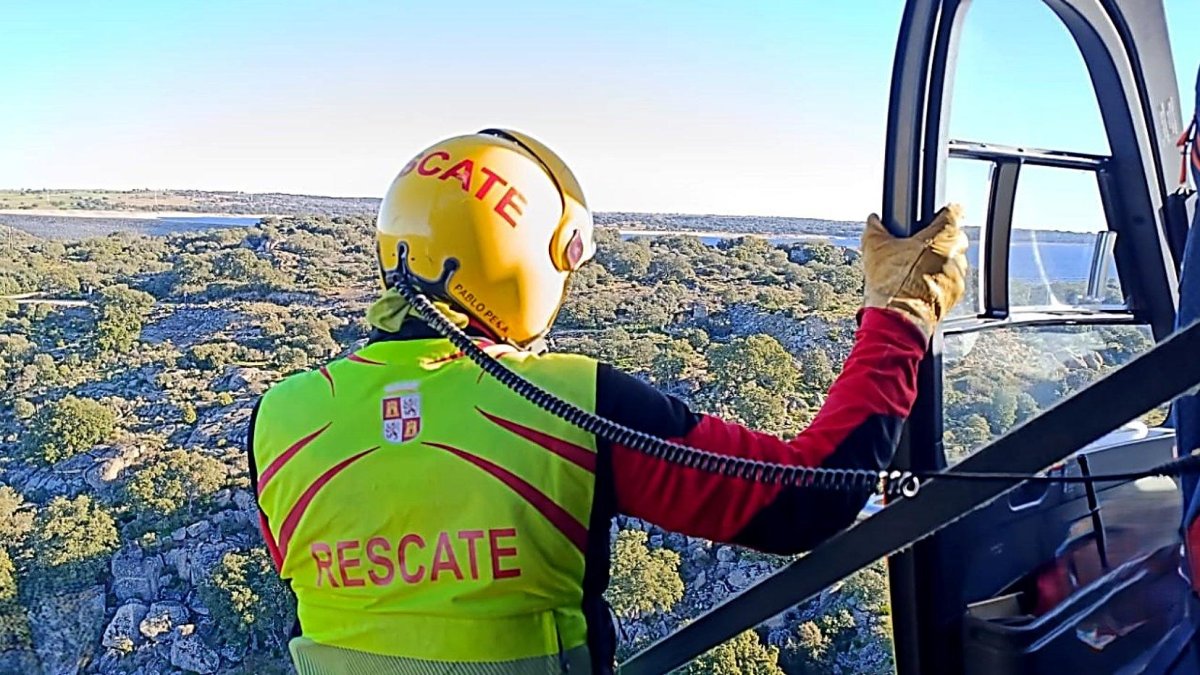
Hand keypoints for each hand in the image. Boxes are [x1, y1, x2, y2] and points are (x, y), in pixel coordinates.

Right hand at [861, 204, 969, 339]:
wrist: (898, 319)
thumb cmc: (892, 284)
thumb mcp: (875, 248)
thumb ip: (875, 229)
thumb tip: (873, 221)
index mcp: (942, 237)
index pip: (954, 212)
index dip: (945, 211)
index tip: (940, 213)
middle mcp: (955, 255)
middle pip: (956, 238)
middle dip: (942, 239)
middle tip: (922, 244)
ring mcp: (957, 277)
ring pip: (955, 262)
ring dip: (942, 262)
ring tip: (919, 268)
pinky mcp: (955, 297)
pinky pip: (952, 283)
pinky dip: (941, 282)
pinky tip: (922, 285)